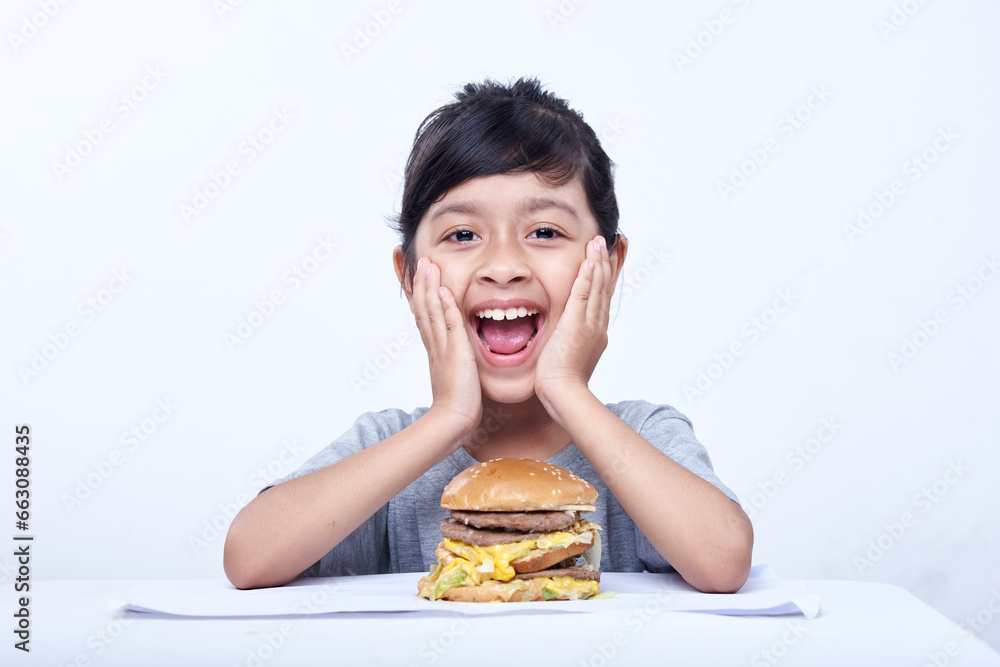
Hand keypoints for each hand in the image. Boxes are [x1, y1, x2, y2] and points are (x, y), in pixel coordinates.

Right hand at [409, 257, 482, 435]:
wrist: (452, 421)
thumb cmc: (457, 406)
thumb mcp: (454, 378)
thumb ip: (455, 364)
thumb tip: (458, 360)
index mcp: (435, 350)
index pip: (424, 317)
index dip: (420, 297)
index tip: (418, 279)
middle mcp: (434, 345)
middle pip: (422, 308)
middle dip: (421, 284)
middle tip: (420, 262)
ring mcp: (442, 347)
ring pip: (431, 311)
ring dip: (429, 286)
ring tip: (428, 265)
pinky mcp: (455, 352)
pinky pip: (448, 323)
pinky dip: (445, 305)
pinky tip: (443, 288)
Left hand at [534, 235, 614, 408]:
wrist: (564, 394)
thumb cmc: (561, 383)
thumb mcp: (569, 357)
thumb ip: (569, 342)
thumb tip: (565, 337)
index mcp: (596, 333)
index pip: (602, 298)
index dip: (605, 277)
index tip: (606, 259)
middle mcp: (597, 326)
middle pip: (604, 288)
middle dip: (605, 263)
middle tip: (606, 241)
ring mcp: (589, 325)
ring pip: (597, 287)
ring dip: (597, 262)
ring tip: (598, 241)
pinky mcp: (576, 325)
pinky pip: (583, 295)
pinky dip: (587, 277)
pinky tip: (589, 260)